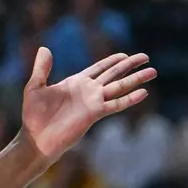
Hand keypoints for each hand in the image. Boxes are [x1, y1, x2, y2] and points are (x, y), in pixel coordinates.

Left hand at [19, 49, 154, 162]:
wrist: (36, 139)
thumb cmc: (34, 116)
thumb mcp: (35, 87)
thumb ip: (41, 68)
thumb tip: (44, 48)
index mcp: (75, 83)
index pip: (98, 68)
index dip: (112, 61)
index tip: (125, 54)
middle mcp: (88, 91)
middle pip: (113, 74)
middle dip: (130, 65)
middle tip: (146, 57)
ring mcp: (93, 102)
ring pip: (119, 86)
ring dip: (136, 79)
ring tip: (153, 71)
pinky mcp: (94, 114)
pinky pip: (115, 104)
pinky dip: (129, 98)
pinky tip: (143, 92)